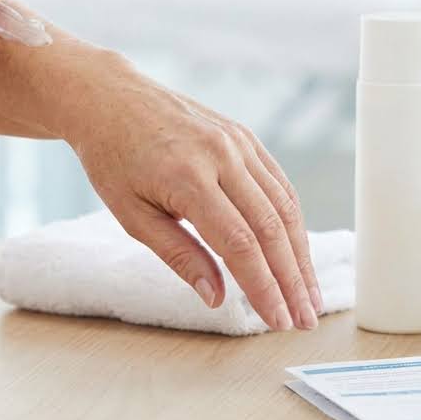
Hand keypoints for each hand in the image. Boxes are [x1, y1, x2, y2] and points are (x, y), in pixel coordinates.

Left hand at [64, 65, 320, 331]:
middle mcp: (221, 156)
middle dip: (293, 279)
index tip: (278, 320)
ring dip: (301, 254)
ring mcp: (237, 142)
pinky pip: (278, 182)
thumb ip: (178, 255)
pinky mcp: (244, 136)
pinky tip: (297, 250)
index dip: (264, 287)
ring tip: (309, 294)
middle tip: (305, 319)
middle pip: (271, 228)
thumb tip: (216, 297)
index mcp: (188, 178)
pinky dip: (292, 220)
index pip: (240, 245)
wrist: (110, 99)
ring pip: (284, 206)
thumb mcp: (131, 215)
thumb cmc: (113, 159)